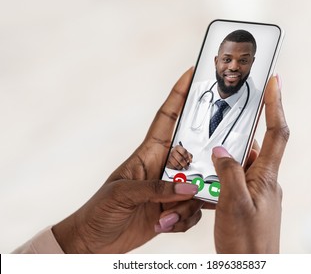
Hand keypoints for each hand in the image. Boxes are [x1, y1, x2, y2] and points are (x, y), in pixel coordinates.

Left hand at [52, 68, 203, 252]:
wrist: (94, 241)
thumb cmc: (100, 210)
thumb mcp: (123, 193)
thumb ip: (157, 189)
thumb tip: (189, 188)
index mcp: (149, 153)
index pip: (167, 117)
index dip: (179, 94)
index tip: (193, 73)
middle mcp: (164, 167)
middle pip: (196, 152)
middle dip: (206, 160)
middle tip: (211, 171)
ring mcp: (170, 187)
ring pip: (199, 185)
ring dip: (189, 203)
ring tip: (166, 215)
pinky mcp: (173, 208)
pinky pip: (193, 210)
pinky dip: (184, 220)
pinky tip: (165, 225)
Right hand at [166, 145, 192, 169]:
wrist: (169, 153)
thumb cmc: (178, 152)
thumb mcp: (184, 151)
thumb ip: (188, 155)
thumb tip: (190, 160)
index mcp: (177, 147)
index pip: (183, 152)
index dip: (187, 157)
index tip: (189, 161)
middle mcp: (172, 151)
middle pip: (180, 159)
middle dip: (185, 164)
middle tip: (186, 166)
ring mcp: (169, 157)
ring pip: (176, 164)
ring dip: (181, 167)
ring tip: (182, 167)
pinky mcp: (167, 162)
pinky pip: (172, 167)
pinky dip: (176, 168)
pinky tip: (178, 167)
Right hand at [212, 75, 288, 252]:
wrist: (249, 267)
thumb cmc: (246, 241)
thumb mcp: (233, 203)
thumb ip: (228, 172)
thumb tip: (221, 150)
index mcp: (265, 176)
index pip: (277, 133)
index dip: (276, 105)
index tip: (274, 81)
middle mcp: (263, 180)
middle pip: (255, 145)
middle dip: (239, 131)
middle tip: (221, 118)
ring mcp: (256, 190)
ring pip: (242, 162)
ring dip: (226, 155)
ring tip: (206, 150)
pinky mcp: (247, 200)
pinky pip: (236, 177)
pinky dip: (222, 172)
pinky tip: (207, 176)